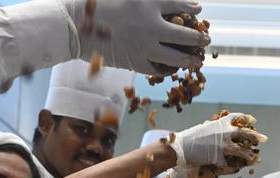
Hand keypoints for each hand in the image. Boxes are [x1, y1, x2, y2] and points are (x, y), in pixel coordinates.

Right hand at [63, 0, 210, 76]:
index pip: (180, 5)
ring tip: (197, 59)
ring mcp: (144, 46)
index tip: (198, 10)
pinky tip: (172, 67)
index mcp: (148, 2)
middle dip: (198, 37)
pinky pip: (158, 69)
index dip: (191, 8)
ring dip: (190, 58)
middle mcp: (151, 25)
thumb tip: (164, 1)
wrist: (74, 24)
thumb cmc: (95, 3)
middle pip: (185, 34)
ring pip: (176, 56)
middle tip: (205, 39)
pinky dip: (168, 68)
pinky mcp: (135, 62)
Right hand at [166, 113, 264, 177]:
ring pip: (241, 150)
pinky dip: (234, 167)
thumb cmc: (188, 138)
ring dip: (249, 154)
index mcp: (219, 123)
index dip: (246, 118)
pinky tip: (238, 169)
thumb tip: (215, 127)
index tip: (253, 121)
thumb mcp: (202, 129)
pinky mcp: (218, 157)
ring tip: (256, 158)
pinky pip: (229, 163)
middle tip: (264, 138)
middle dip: (255, 136)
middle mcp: (224, 133)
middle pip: (244, 132)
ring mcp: (222, 145)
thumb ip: (213, 129)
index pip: (236, 117)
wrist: (180, 147)